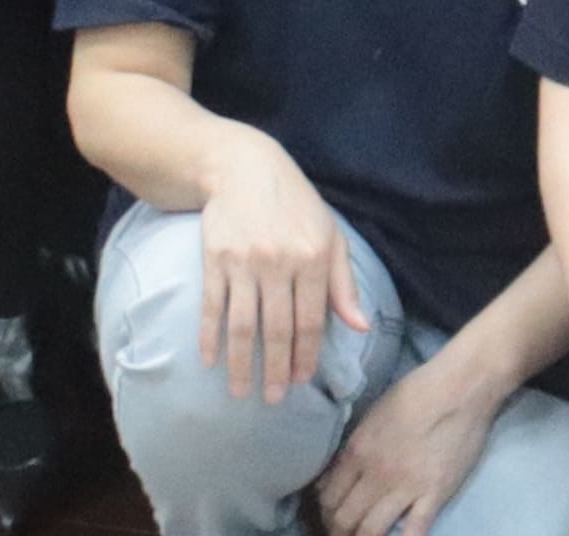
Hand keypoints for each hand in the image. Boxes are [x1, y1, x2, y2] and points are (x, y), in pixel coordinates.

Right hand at [192, 128, 368, 408]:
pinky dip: (209, 337)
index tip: (299, 382)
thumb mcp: (330, 236)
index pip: (312, 320)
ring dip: (241, 364)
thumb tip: (360, 327)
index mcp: (315, 258)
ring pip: (243, 325)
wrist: (244, 168)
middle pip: (278, 329)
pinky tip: (209, 361)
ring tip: (240, 392)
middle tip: (272, 400)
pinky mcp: (215, 258)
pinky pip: (213, 307)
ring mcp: (246, 262)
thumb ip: (344, 284)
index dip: (306, 355)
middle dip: (275, 370)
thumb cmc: (295, 206)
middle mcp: (281, 262)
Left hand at [308, 345, 499, 535]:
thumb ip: (352, 449)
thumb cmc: (416, 393)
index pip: (328, 497)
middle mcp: (376, 474)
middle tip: (344, 534)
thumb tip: (332, 478)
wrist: (461, 386)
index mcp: (358, 451)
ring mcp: (406, 487)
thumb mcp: (373, 416)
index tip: (330, 517)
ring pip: (370, 531)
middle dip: (339, 531)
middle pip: (344, 519)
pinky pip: (414, 531)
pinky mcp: (435, 493)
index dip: (325, 513)